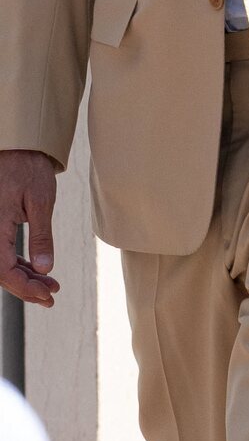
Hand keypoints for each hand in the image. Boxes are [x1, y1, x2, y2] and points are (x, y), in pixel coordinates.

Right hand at [0, 150, 59, 305]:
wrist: (17, 146)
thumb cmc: (28, 167)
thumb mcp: (41, 200)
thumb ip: (41, 236)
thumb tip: (45, 269)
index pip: (4, 270)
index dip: (25, 287)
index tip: (48, 294)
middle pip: (0, 272)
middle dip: (26, 287)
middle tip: (52, 294)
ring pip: (1, 265)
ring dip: (23, 278)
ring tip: (50, 285)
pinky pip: (2, 253)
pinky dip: (18, 264)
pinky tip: (37, 270)